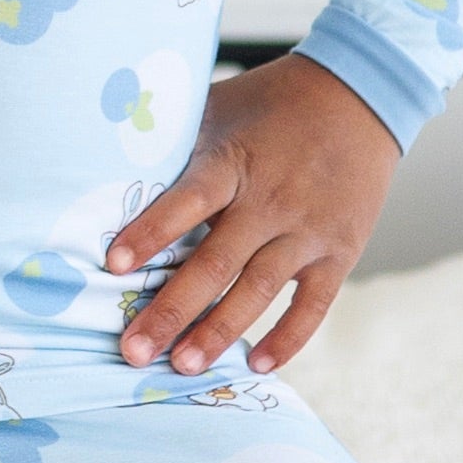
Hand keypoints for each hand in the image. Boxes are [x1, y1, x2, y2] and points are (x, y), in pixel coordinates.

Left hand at [106, 53, 398, 377]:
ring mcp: (308, 230)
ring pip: (258, 291)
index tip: (114, 267)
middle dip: (172, 311)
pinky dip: (287, 338)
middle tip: (134, 351)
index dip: (152, 232)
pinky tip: (255, 365)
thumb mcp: (218, 108)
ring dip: (219, 331)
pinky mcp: (340, 251)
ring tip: (183, 366)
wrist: (359, 96)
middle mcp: (271, 200)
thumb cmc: (269, 105)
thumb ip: (173, 139)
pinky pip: (313, 305)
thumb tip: (103, 159)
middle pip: (216, 263)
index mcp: (234, 162)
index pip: (188, 201)